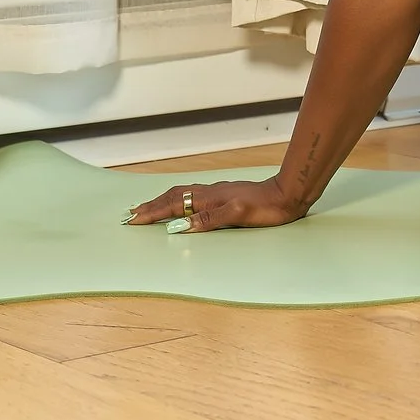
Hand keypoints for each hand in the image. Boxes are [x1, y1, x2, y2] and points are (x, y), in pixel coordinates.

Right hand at [124, 176, 306, 232]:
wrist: (287, 195)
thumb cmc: (265, 207)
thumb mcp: (237, 214)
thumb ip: (208, 219)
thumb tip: (178, 226)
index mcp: (208, 198)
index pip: (173, 205)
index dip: (152, 213)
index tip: (132, 219)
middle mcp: (209, 193)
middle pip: (173, 197)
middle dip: (151, 205)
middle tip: (131, 213)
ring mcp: (217, 194)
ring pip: (182, 195)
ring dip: (163, 202)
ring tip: (148, 207)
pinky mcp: (225, 196)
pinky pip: (193, 197)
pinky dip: (179, 201)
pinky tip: (180, 205)